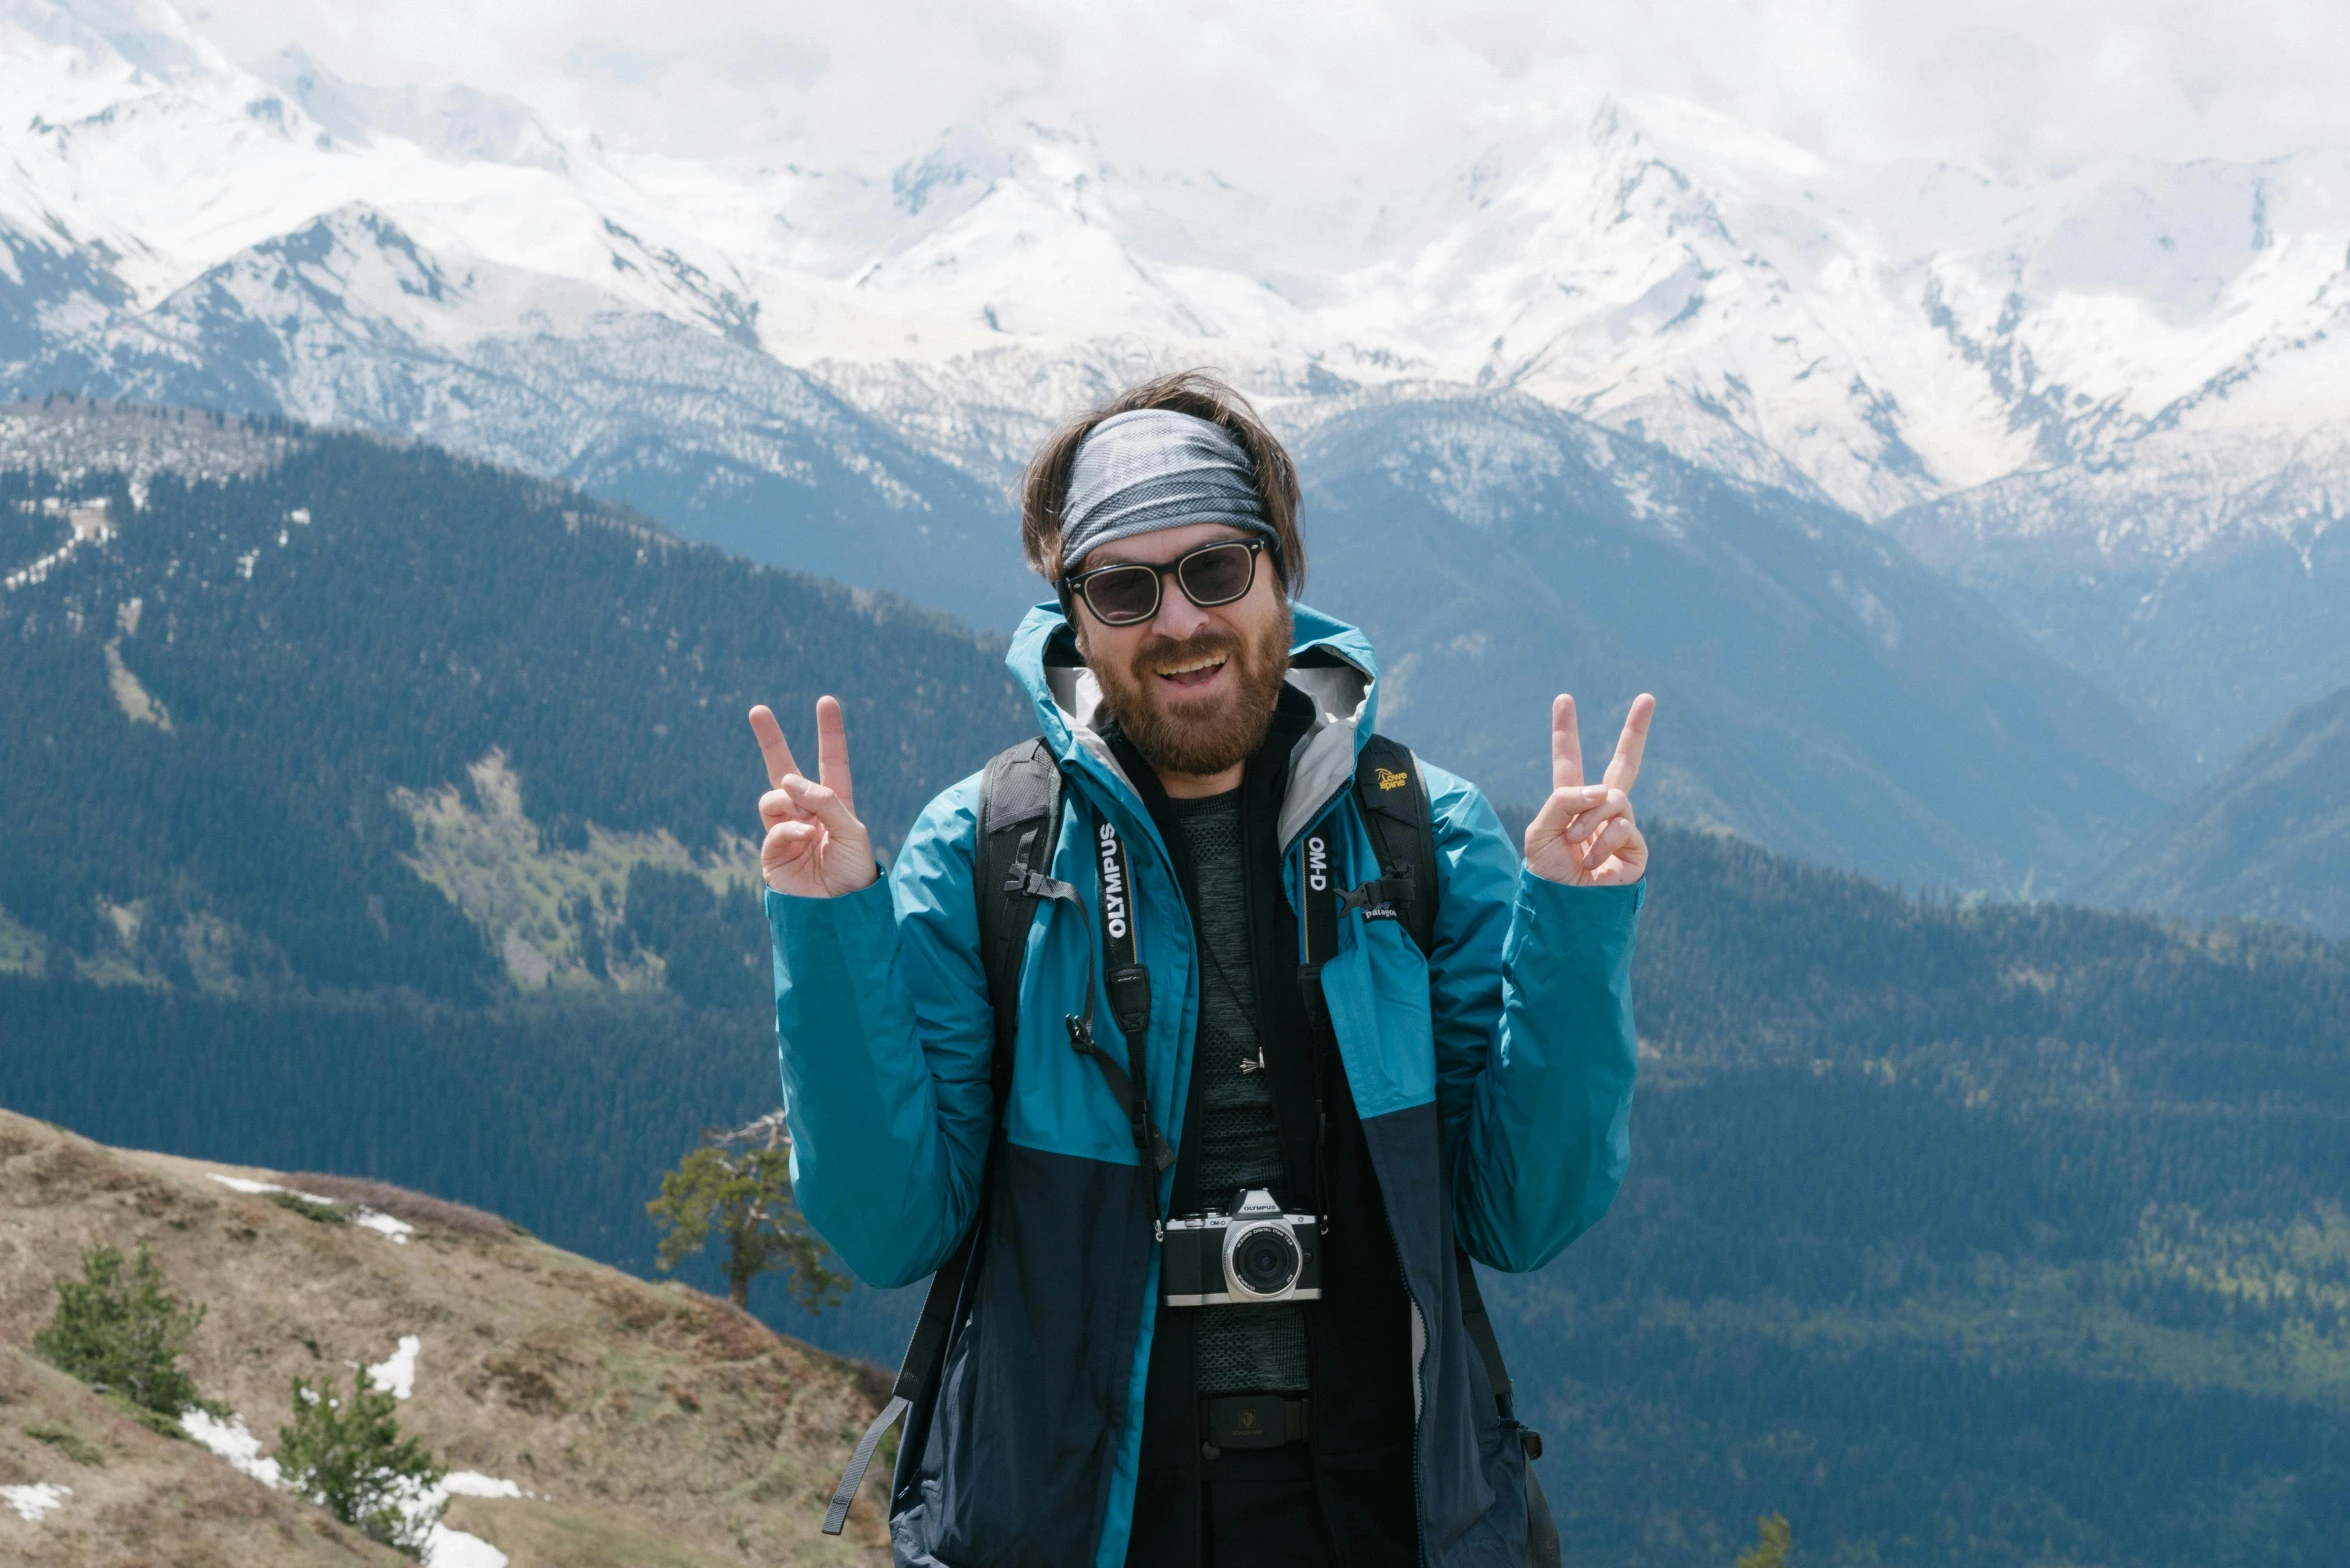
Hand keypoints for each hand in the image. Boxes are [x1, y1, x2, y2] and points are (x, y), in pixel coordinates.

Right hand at [749, 697, 877, 897]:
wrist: (840, 912)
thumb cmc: (854, 872)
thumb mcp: (853, 831)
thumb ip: (826, 801)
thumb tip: (788, 781)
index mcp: (835, 804)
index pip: (831, 762)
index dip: (829, 733)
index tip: (826, 701)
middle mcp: (807, 813)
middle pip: (784, 769)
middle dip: (770, 739)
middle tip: (757, 709)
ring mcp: (786, 830)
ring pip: (773, 796)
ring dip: (789, 801)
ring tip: (808, 821)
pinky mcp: (772, 852)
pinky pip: (774, 826)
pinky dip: (789, 828)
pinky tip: (804, 835)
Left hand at [1524, 693, 1653, 886]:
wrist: (1565, 908)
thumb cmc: (1546, 873)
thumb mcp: (1539, 831)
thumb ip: (1564, 801)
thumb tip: (1604, 792)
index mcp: (1569, 802)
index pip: (1569, 760)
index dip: (1566, 730)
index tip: (1564, 698)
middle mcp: (1598, 810)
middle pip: (1623, 763)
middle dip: (1636, 730)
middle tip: (1648, 698)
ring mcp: (1620, 826)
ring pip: (1614, 797)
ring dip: (1589, 818)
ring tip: (1576, 844)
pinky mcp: (1636, 846)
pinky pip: (1623, 824)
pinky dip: (1603, 839)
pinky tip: (1594, 861)